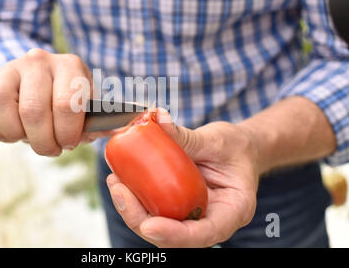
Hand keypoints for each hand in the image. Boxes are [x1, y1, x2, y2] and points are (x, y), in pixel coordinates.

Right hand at [0, 49, 93, 155]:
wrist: (40, 78)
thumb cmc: (67, 99)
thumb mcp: (85, 106)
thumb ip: (96, 121)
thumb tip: (112, 132)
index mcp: (70, 66)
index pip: (66, 104)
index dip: (66, 133)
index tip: (68, 143)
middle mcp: (39, 61)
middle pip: (33, 110)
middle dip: (43, 141)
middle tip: (51, 148)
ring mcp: (12, 68)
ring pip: (2, 105)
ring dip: (17, 134)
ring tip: (29, 137)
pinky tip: (14, 131)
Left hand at [107, 108, 258, 246]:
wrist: (238, 149)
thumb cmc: (235, 147)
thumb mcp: (216, 139)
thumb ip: (186, 136)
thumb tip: (157, 118)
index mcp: (232, 211)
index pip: (204, 234)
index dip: (174, 234)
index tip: (149, 225)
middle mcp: (210, 221)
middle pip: (173, 236)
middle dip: (140, 218)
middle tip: (119, 190)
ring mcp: (191, 216)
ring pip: (158, 225)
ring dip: (132, 208)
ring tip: (116, 181)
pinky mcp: (176, 206)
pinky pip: (155, 209)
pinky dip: (136, 197)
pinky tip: (121, 178)